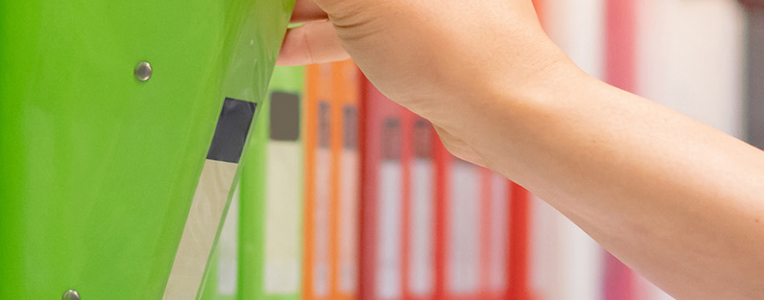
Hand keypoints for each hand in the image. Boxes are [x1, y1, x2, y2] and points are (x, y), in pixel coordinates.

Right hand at [273, 0, 579, 114]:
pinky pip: (359, 23)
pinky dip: (321, 33)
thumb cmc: (455, 44)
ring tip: (258, 22)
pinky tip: (283, 47)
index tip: (263, 0)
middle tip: (259, 8)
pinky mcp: (419, 33)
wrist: (505, 111)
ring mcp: (423, 1)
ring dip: (303, 10)